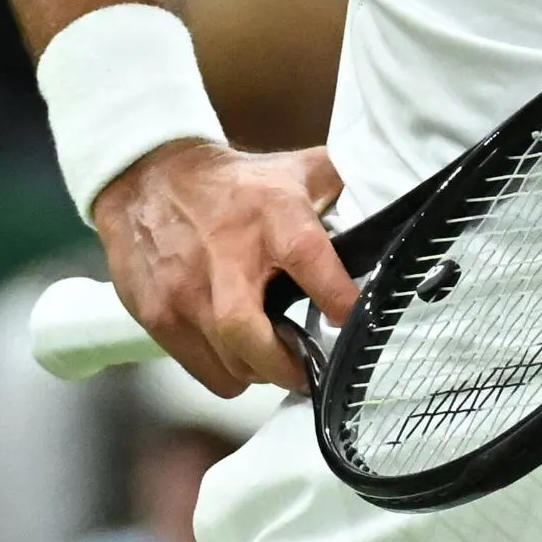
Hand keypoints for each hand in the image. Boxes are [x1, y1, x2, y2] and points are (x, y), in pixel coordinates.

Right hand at [92, 139, 358, 398]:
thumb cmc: (233, 182)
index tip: (354, 322)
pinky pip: (202, 369)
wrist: (146, 176)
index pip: (312, 262)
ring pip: (230, 365)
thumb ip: (344, 187)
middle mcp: (226, 258)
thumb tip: (394, 201)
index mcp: (273, 217)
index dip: (339, 300)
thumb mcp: (295, 171)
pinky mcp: (158, 314)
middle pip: (253, 338)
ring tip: (269, 354)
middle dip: (286, 367)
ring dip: (257, 370)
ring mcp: (186, 292)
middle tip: (306, 370)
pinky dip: (225, 370)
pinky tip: (233, 348)